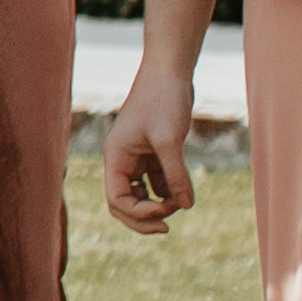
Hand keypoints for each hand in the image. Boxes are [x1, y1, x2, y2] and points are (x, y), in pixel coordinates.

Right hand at [98, 72, 198, 235]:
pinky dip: (168, 191)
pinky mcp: (152, 153)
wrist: (168, 72)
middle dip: (144, 218)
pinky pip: (156, 183)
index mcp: (115, 157)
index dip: (138, 214)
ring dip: (158, 205)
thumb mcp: (170, 140)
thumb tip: (186, 206)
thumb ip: (175, 175)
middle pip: (123, 204)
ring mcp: (136, 158)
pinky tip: (183, 191)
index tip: (164, 213)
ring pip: (140, 195)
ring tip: (182, 203)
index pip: (116, 200)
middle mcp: (121, 160)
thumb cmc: (163, 100)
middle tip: (168, 228)